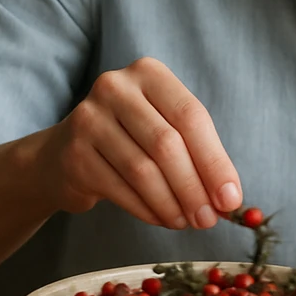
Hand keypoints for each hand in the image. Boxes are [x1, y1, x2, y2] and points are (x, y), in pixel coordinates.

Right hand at [35, 57, 240, 228]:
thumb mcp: (165, 129)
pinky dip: (147, 210)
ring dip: (172, 204)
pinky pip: (120, 188)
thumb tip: (230, 198)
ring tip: (186, 222)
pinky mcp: (74, 153)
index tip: (231, 199)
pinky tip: (162, 218)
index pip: (191, 117)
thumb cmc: (130, 140)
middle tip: (209, 220)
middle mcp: (115, 88)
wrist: (64, 154)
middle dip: (194, 188)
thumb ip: (198, 156)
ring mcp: (89, 119)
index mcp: (148, 73)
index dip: (215, 161)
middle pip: (167, 143)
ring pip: (143, 170)